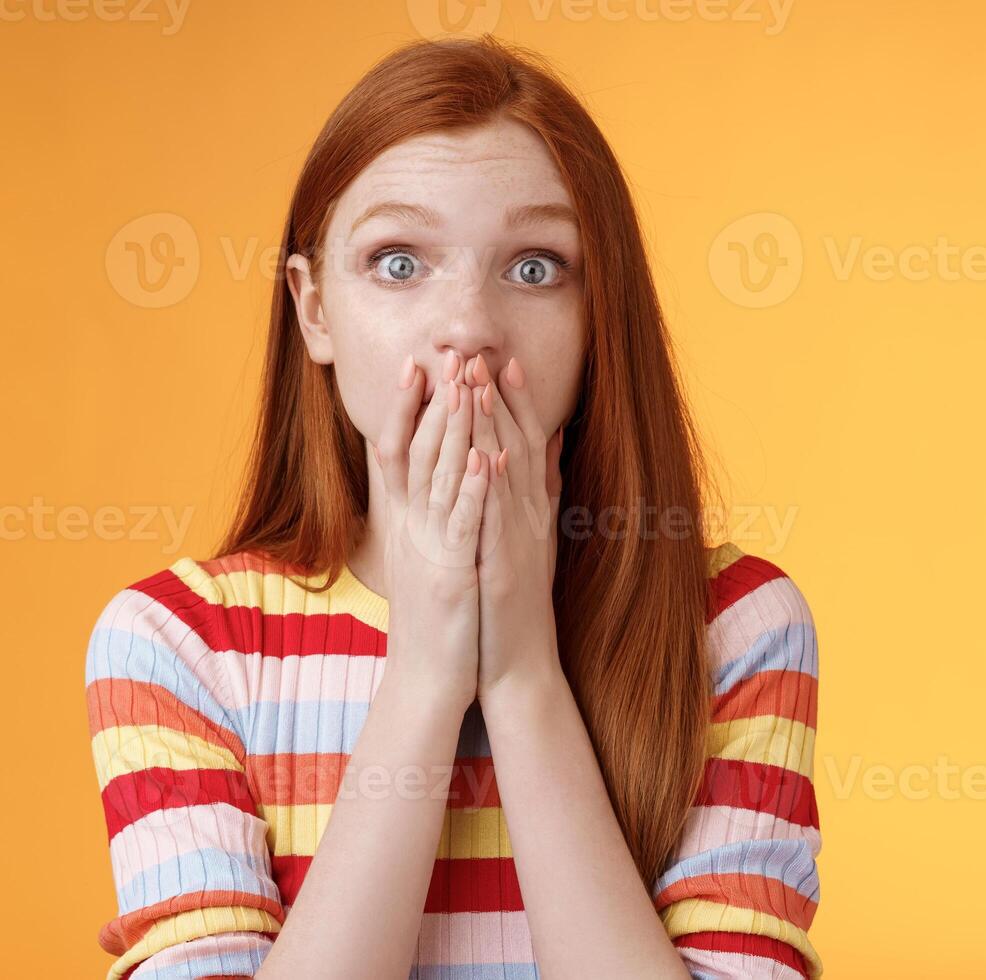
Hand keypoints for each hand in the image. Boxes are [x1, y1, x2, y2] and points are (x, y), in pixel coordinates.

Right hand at [369, 350, 490, 706]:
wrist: (432, 679)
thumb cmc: (442, 614)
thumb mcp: (438, 553)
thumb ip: (441, 509)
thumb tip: (450, 469)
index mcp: (409, 521)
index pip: (401, 450)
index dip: (408, 406)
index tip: (418, 362)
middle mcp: (411, 528)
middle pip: (417, 452)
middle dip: (432, 401)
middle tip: (441, 354)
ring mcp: (428, 549)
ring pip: (438, 478)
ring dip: (452, 430)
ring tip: (464, 386)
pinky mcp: (451, 575)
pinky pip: (462, 525)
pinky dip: (471, 491)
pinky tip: (482, 459)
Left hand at [465, 354, 565, 700]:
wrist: (519, 662)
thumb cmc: (518, 600)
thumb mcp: (534, 536)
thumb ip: (544, 487)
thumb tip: (553, 439)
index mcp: (531, 509)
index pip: (525, 444)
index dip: (515, 402)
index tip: (502, 362)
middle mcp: (529, 517)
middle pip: (516, 447)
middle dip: (497, 400)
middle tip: (481, 354)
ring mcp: (518, 539)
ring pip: (506, 473)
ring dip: (492, 427)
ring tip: (476, 385)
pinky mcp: (502, 566)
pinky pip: (496, 520)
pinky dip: (491, 488)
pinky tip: (484, 457)